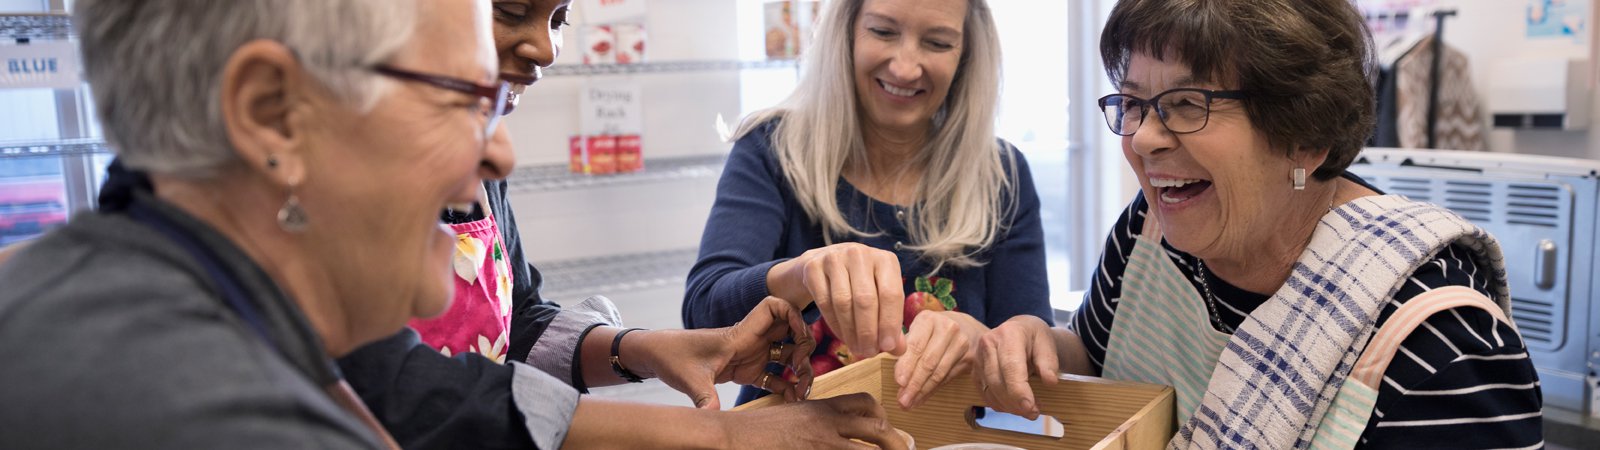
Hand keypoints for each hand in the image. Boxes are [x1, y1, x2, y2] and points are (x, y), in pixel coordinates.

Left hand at [634, 297, 814, 408]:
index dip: (794, 316)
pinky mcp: (745, 371)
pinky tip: (791, 400)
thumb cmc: (672, 356)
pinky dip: (785, 386)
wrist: (657, 356)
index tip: (800, 337)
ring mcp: (749, 356)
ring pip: (785, 356)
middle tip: (801, 373)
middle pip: (790, 334)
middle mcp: (750, 340)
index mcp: (741, 333)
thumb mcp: (689, 378)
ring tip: (802, 393)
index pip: (775, 307)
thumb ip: (704, 396)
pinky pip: (772, 376)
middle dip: (803, 350)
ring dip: (798, 371)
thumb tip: (711, 416)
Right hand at [722, 393, 907, 449]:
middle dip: (896, 444)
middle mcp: (826, 422)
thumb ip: (817, 420)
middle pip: (876, 428)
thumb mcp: (794, 416)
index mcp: (822, 407)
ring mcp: (820, 443)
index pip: (865, 402)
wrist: (733, 436)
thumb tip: (836, 432)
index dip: (884, 417)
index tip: (888, 430)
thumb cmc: (759, 430)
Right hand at [767, 242, 905, 360]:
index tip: (888, 348)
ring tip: (856, 348)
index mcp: (885, 260)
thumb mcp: (880, 296)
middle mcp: (860, 254)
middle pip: (866, 299)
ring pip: (843, 302)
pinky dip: (834, 324)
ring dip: (850, 331)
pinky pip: (824, 302)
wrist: (823, 263)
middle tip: (869, 353)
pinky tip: (842, 336)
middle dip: (868, 332)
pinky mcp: (813, 267)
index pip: (891, 294)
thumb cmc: (859, 283)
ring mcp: (834, 258)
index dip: (890, 323)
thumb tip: (899, 350)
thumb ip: (891, 321)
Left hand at [894, 310, 984, 408]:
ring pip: (938, 373)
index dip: (907, 365)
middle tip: (902, 400)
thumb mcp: (917, 330)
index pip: (916, 345)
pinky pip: (947, 377)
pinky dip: (932, 390)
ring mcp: (961, 343)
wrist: (966, 327)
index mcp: (928, 320)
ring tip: (909, 403)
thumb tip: (896, 375)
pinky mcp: (970, 358)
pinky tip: (922, 398)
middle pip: (928, 362)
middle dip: (914, 384)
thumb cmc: (932, 330)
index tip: (899, 381)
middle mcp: (948, 329)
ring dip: (922, 391)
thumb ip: (905, 348)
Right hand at [973, 315, 1059, 419]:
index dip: (1019, 390)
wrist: (1019, 329)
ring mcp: (978, 358)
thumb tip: (1050, 382)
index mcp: (1008, 334)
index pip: (1010, 367)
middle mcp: (988, 344)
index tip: (1030, 407)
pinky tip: (1015, 405)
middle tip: (1034, 413)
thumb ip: (1049, 362)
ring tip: (1028, 410)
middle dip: (1015, 403)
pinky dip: (1000, 404)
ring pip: (990, 390)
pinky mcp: (975, 371)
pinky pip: (985, 394)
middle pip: (997, 381)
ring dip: (1009, 406)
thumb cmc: (1034, 337)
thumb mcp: (1047, 343)